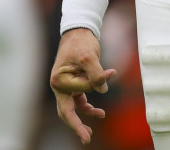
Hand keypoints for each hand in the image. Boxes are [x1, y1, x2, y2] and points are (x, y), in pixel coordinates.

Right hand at [49, 28, 116, 144]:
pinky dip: (88, 108)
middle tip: (86, 139)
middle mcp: (60, 85)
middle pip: (66, 111)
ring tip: (90, 134)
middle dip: (76, 126)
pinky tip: (99, 113)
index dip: (96, 83)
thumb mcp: (89, 56)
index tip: (110, 72)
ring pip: (73, 109)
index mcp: (59, 79)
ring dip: (82, 120)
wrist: (79, 31)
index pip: (79, 91)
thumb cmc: (80, 42)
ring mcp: (66, 86)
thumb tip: (103, 90)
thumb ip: (96, 74)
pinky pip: (79, 101)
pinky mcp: (74, 85)